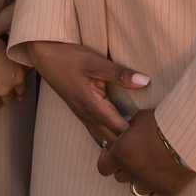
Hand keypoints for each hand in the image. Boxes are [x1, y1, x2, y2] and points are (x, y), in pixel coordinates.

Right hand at [27, 41, 148, 147]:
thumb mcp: (95, 62)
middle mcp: (86, 115)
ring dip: (119, 140)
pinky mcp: (80, 111)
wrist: (43, 55)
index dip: (136, 133)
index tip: (153, 129)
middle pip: (112, 138)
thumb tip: (145, 82)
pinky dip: (110, 134)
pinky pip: (97, 131)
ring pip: (103, 137)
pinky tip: (120, 133)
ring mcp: (82, 115)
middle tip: (150, 136)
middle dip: (129, 141)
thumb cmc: (67, 56)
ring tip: (137, 138)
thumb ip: (120, 74)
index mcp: (91, 106)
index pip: (119, 129)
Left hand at [99, 109, 195, 195]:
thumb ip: (128, 127)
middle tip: (136, 156)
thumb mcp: (139, 117)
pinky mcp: (167, 190)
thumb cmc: (162, 122)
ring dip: (140, 179)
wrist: (188, 134)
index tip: (115, 153)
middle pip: (120, 177)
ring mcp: (149, 183)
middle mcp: (131, 171)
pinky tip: (160, 182)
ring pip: (136, 189)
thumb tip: (126, 131)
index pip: (103, 167)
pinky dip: (156, 193)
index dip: (108, 160)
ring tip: (150, 167)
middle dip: (125, 167)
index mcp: (121, 153)